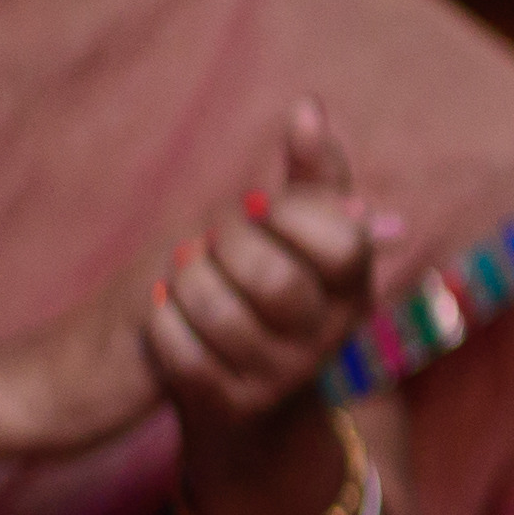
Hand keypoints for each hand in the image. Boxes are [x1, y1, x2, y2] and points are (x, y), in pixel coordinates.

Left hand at [141, 101, 406, 496]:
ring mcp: (278, 379)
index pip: (340, 244)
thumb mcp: (301, 241)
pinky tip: (159, 309)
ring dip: (183, 283)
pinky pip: (181, 356)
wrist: (251, 405)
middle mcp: (326, 340)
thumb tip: (307, 107)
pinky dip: (161, 324)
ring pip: (219, 316)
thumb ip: (310, 175)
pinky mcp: (228, 407)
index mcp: (354, 290)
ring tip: (176, 272)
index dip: (287, 216)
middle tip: (201, 239)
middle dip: (223, 247)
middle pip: (276, 282)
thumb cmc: (273, 293)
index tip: (253, 206)